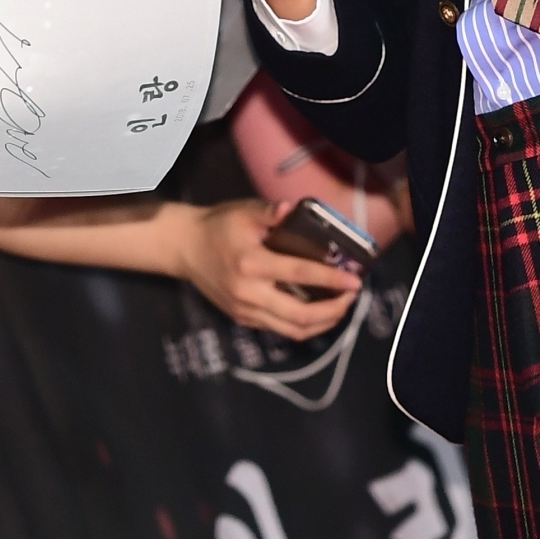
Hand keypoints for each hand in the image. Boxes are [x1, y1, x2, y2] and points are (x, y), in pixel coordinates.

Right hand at [177, 199, 359, 338]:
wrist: (185, 248)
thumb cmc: (218, 226)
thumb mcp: (243, 212)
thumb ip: (270, 212)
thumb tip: (292, 208)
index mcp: (252, 264)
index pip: (299, 275)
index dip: (329, 279)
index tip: (355, 280)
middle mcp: (250, 294)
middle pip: (300, 315)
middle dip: (332, 310)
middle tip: (352, 297)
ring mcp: (246, 311)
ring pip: (292, 330)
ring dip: (322, 324)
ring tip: (340, 308)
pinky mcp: (243, 320)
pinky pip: (280, 330)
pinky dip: (304, 326)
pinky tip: (318, 314)